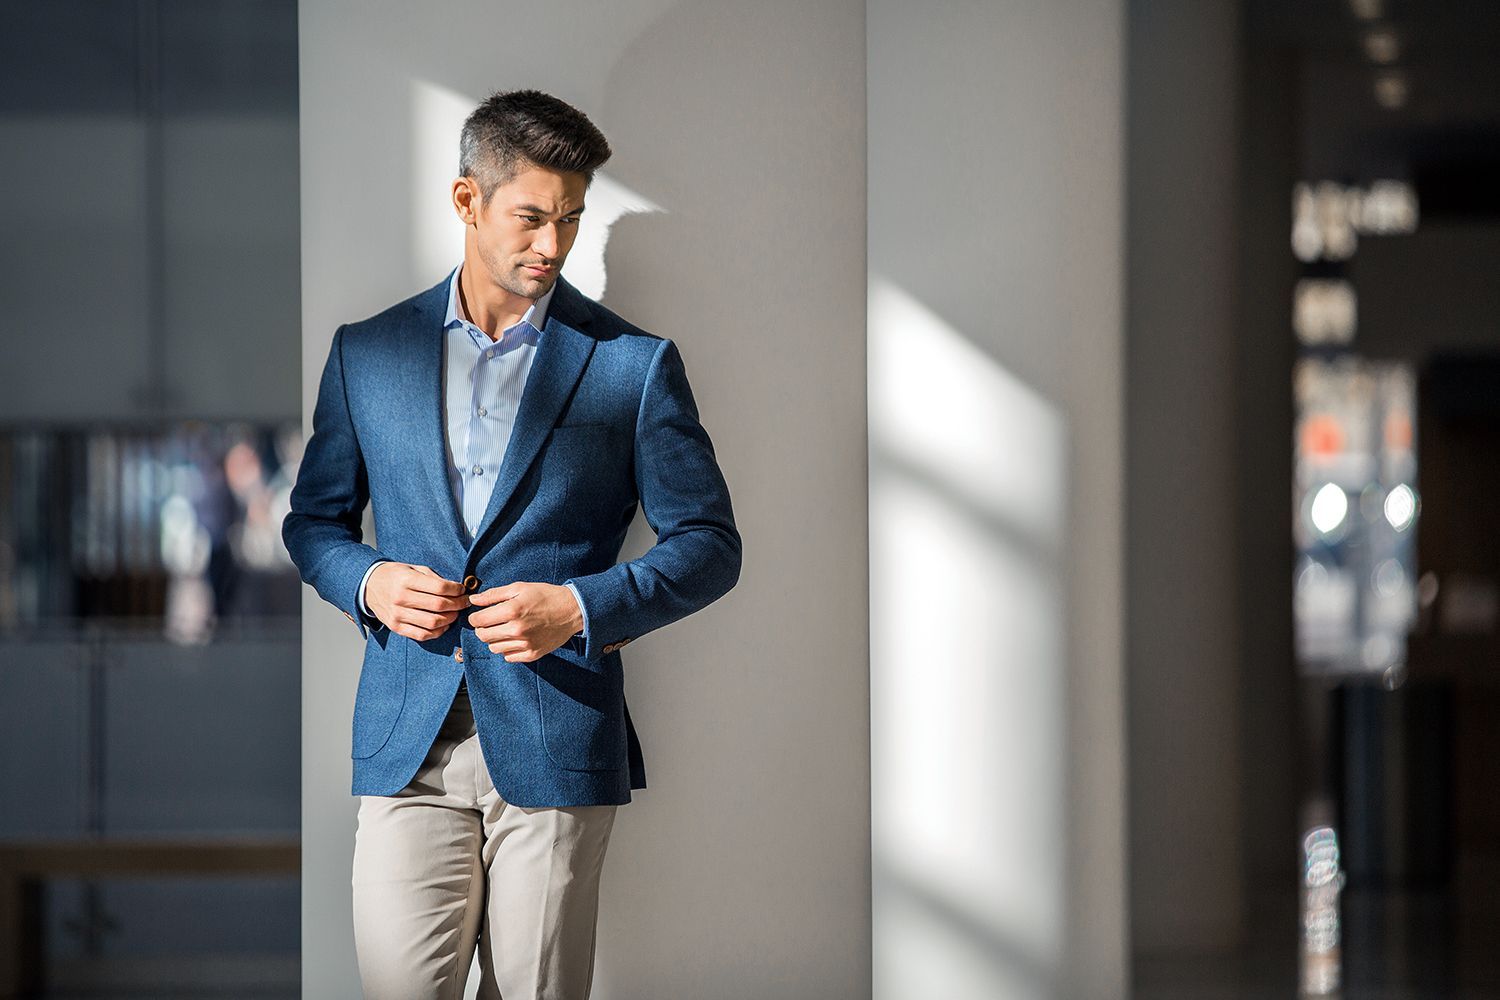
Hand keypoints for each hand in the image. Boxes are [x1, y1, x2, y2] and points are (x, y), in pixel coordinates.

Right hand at [365, 563, 469, 640]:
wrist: (368, 585)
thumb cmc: (395, 575)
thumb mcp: (413, 568)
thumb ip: (433, 578)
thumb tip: (456, 589)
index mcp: (407, 580)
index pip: (439, 588)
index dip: (456, 590)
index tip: (462, 589)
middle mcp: (401, 598)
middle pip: (439, 606)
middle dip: (458, 605)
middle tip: (465, 602)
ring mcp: (397, 614)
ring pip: (433, 622)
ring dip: (450, 619)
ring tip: (456, 613)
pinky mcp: (396, 627)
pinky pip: (421, 635)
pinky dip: (437, 632)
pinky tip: (444, 625)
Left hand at [467, 582, 583, 662]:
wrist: (572, 610)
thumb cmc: (545, 596)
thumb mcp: (519, 588)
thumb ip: (494, 594)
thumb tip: (473, 600)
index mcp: (512, 610)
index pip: (478, 621)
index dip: (474, 617)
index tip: (478, 615)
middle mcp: (516, 630)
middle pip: (483, 636)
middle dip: (482, 628)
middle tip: (491, 622)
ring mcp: (525, 644)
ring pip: (494, 648)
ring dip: (494, 639)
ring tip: (505, 629)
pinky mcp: (532, 654)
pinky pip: (508, 657)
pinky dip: (507, 648)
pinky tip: (515, 638)